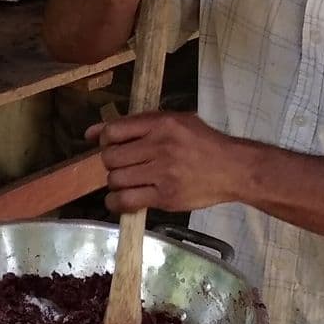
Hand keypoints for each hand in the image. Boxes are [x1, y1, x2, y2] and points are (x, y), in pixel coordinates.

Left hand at [87, 110, 248, 214]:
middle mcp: (161, 146)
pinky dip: (117, 202)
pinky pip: (126, 201)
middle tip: (123, 166)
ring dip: (116, 182)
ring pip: (115, 179)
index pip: (114, 131)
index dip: (106, 140)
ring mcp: (163, 173)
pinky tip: (123, 199)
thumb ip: (135, 124)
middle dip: (111, 163)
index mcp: (162, 124)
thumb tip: (90, 133)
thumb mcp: (175, 121)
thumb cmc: (203, 143)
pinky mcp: (166, 196)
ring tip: (129, 181)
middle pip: (111, 157)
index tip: (112, 146)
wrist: (234, 168)